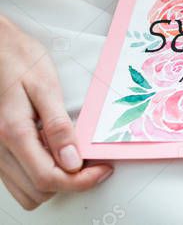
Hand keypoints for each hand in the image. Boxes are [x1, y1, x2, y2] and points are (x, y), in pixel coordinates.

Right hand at [0, 16, 112, 208]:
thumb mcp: (46, 86)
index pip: (48, 178)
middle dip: (69, 181)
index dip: (80, 181)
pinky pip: (17, 178)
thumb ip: (58, 126)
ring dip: (52, 181)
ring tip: (73, 155)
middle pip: (37, 190)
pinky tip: (54, 152)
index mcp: (13, 132)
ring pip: (25, 190)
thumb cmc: (20, 60)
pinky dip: (37, 174)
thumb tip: (73, 161)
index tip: (103, 170)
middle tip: (92, 160)